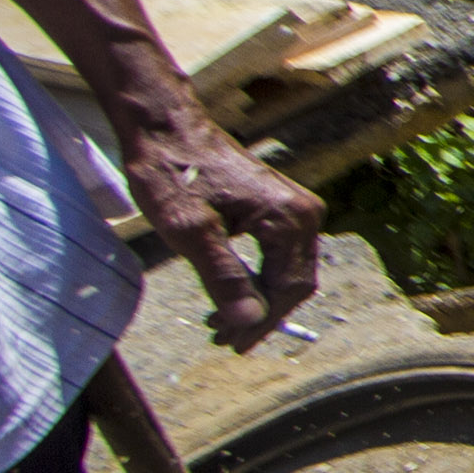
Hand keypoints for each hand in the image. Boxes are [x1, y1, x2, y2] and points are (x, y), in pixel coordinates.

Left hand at [121, 108, 320, 352]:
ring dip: (261, 300)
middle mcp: (306, 213)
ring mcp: (297, 208)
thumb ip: (224, 277)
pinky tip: (233, 290)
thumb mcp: (191, 232)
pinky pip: (281, 254)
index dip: (261, 322)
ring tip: (222, 321)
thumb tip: (251, 320)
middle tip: (222, 339)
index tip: (229, 344)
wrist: (167, 128)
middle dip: (262, 315)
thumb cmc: (174, 173)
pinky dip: (260, 278)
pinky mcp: (282, 206)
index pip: (288, 288)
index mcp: (291, 219)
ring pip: (290, 270)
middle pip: (295, 282)